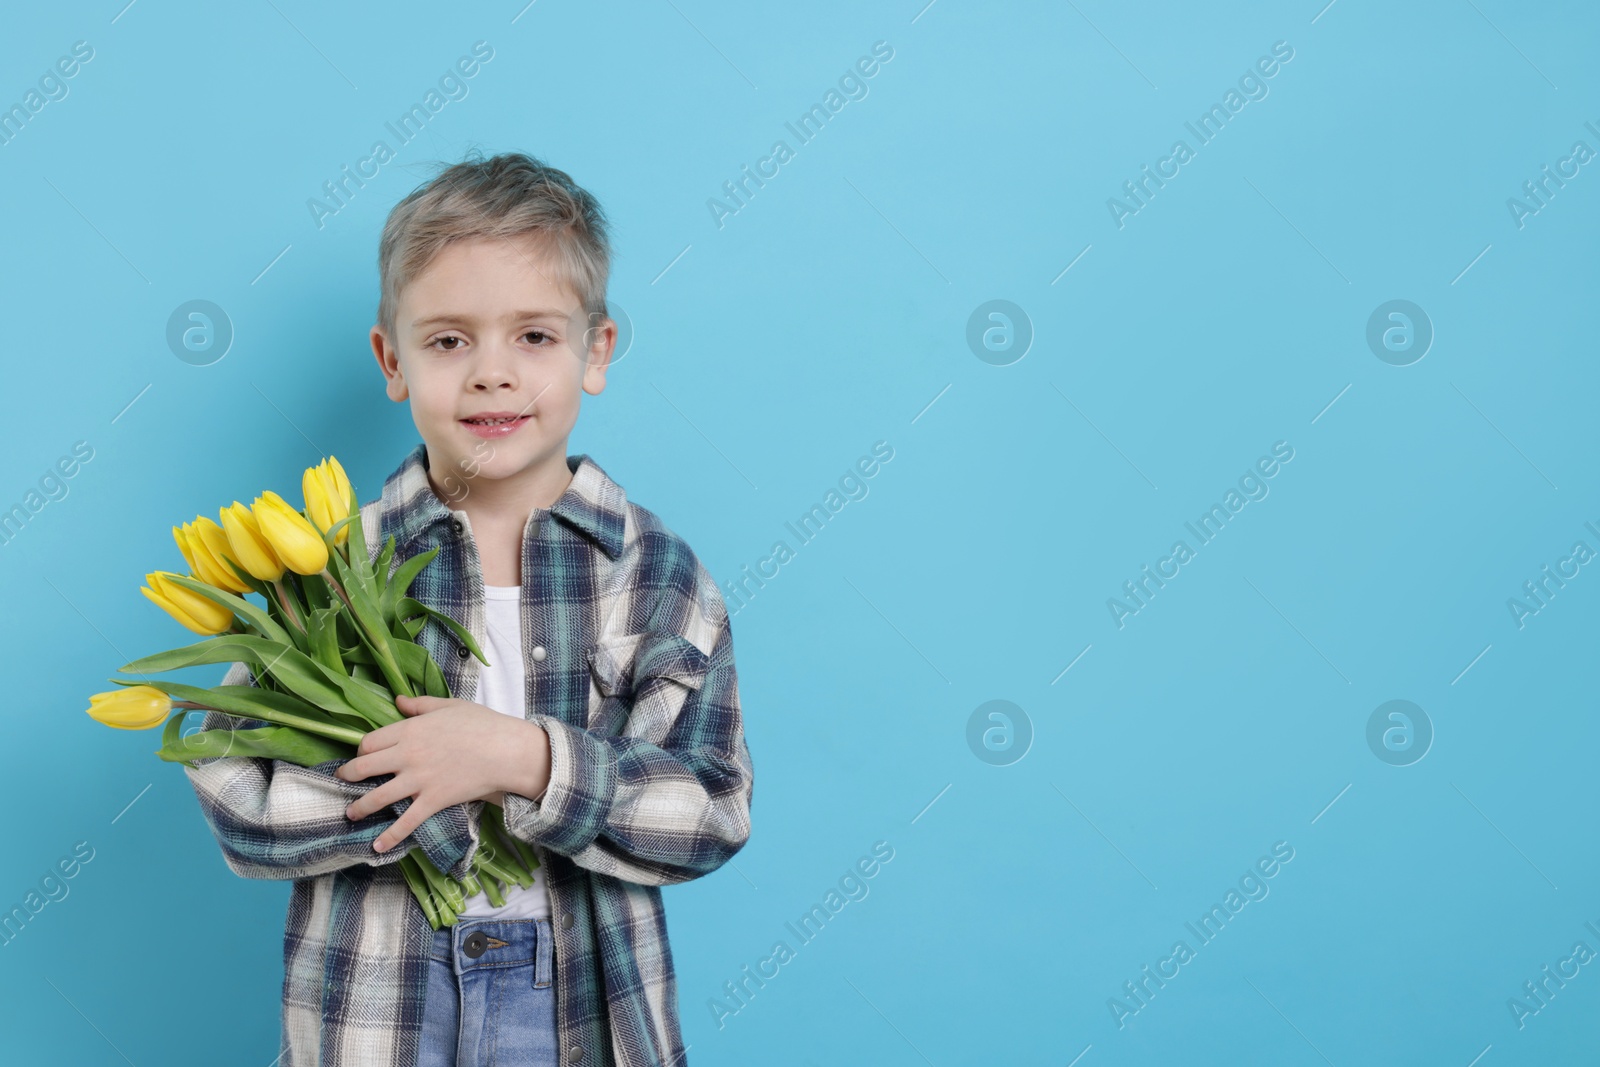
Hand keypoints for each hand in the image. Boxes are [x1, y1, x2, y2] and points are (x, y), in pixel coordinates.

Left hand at [335, 695, 547, 851]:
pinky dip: (390, 836)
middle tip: (342, 780)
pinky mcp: (432, 800)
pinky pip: (406, 822)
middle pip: (364, 767)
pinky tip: (377, 845)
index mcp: (409, 730)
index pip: (370, 741)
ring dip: (359, 807)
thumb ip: (420, 705)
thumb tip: (398, 700)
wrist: (505, 750)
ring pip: (377, 797)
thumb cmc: (481, 723)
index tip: (361, 753)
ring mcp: (418, 780)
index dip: (361, 749)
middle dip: (348, 775)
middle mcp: (407, 756)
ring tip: (351, 813)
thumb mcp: (449, 706)